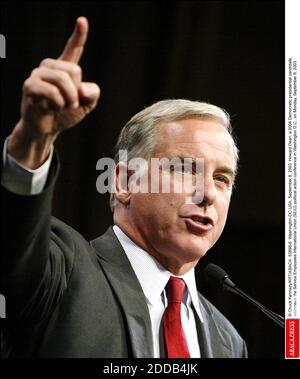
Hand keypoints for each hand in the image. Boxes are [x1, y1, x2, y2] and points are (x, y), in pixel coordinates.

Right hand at [7, 17, 99, 168]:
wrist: (48, 129)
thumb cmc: (65, 115)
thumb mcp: (87, 105)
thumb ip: (93, 94)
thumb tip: (83, 88)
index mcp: (64, 69)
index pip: (73, 49)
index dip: (79, 35)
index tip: (82, 20)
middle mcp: (50, 67)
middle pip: (74, 70)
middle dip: (77, 91)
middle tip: (71, 103)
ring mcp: (38, 75)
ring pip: (63, 79)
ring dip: (69, 99)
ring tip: (63, 106)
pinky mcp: (30, 86)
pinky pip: (51, 91)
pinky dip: (58, 103)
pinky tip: (53, 108)